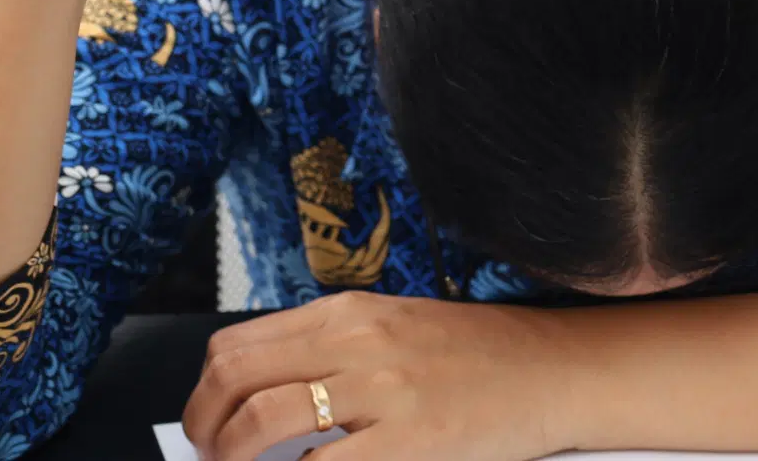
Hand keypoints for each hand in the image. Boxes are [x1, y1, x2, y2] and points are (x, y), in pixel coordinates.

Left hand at [182, 292, 578, 460]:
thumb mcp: (394, 329)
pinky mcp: (411, 441)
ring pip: (264, 421)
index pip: (237, 344)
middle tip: (209, 458)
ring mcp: (383, 390)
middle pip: (235, 377)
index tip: (205, 425)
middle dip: (203, 428)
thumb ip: (330, 350)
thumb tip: (260, 394)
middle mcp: (356, 341)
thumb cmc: (478, 356)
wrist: (555, 370)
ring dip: (231, 458)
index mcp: (347, 312)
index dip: (204, 394)